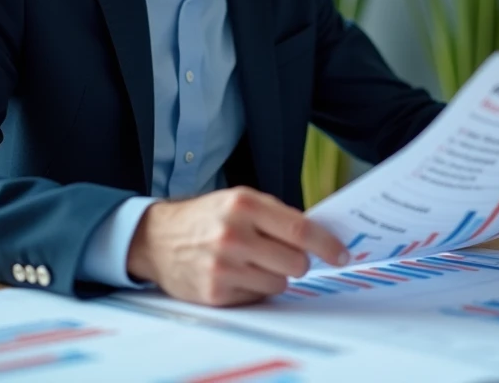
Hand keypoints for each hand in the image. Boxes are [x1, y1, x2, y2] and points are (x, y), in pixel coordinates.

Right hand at [126, 186, 348, 305]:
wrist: (156, 238)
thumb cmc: (206, 218)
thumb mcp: (239, 201)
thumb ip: (277, 215)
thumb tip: (321, 234)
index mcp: (244, 205)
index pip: (299, 228)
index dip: (327, 244)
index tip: (342, 254)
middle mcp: (233, 235)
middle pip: (296, 262)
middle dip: (297, 261)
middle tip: (282, 253)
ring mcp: (223, 266)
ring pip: (280, 283)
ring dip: (274, 275)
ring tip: (252, 261)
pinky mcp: (215, 292)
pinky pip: (258, 296)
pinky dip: (254, 288)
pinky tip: (236, 274)